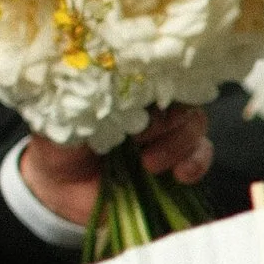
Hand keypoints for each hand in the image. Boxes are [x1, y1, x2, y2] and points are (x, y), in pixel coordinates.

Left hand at [20, 103, 214, 226]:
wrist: (64, 192)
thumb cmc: (61, 149)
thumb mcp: (60, 123)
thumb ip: (80, 106)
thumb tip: (101, 94)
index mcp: (125, 90)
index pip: (155, 72)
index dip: (154, 84)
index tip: (138, 104)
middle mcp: (150, 107)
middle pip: (179, 96)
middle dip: (164, 121)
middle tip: (137, 139)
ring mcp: (168, 133)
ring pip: (195, 124)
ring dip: (177, 145)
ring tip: (147, 164)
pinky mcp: (179, 161)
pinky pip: (202, 154)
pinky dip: (196, 163)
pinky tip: (179, 175)